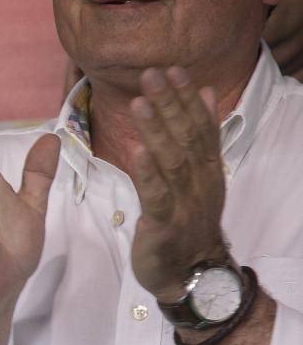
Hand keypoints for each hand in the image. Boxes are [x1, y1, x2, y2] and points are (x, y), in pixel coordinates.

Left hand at [127, 66, 231, 300]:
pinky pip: (157, 196)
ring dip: (156, 130)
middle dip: (169, 104)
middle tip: (153, 74)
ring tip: (141, 102)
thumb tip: (205, 94)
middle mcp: (200, 182)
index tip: (173, 69)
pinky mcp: (164, 225)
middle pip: (186, 137)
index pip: (200, 126)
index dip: (187, 98)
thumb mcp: (199, 176)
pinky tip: (137, 151)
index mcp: (207, 169)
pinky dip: (148, 173)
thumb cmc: (188, 222)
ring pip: (171, 161)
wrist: (193, 275)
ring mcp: (184, 203)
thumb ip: (201, 137)